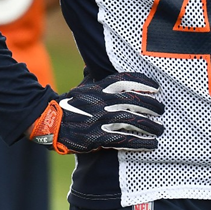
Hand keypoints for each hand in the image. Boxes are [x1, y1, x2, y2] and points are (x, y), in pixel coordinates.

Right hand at [28, 72, 164, 153]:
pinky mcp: (97, 138)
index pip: (126, 80)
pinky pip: (124, 139)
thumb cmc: (68, 104)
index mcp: (99, 87)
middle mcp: (101, 101)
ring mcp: (99, 119)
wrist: (48, 122)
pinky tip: (151, 144)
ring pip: (132, 120)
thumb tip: (95, 65)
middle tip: (162, 109)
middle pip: (133, 101)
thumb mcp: (82, 87)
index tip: (156, 87)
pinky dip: (140, 142)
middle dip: (151, 105)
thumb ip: (93, 77)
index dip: (144, 82)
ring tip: (160, 129)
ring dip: (150, 125)